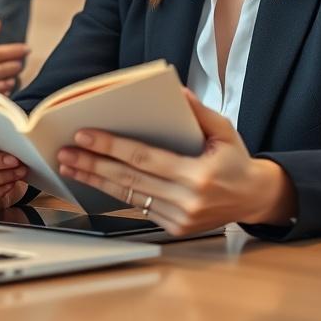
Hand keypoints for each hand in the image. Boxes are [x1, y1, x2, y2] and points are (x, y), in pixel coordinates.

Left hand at [56, 89, 296, 235]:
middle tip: (65, 152)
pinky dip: (115, 194)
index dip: (111, 147)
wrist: (254, 198)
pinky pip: (139, 208)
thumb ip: (200, 112)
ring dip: (96, 181)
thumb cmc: (236, 161)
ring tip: (70, 168)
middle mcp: (186, 200)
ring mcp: (179, 218)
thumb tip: (177, 92)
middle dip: (93, 164)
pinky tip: (95, 181)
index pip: (144, 158)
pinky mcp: (175, 228)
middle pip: (129, 179)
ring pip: (128, 196)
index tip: (84, 136)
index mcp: (198, 174)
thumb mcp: (225, 131)